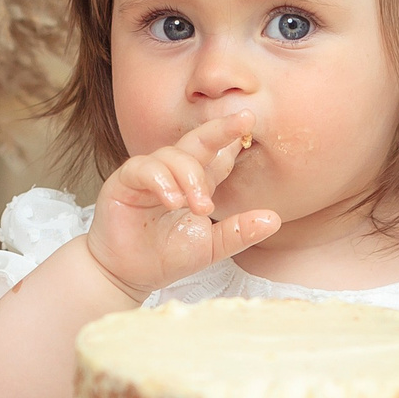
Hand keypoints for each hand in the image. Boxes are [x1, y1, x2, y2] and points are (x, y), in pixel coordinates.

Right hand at [86, 112, 280, 298]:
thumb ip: (238, 232)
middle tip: (243, 121)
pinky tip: (173, 202)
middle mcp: (174, 172)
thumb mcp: (211, 247)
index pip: (219, 156)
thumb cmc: (167, 258)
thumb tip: (274, 219)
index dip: (234, 140)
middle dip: (221, 129)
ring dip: (190, 177)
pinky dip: (161, 181)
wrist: (128, 276)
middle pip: (199, 141)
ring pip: (173, 156)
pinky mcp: (124, 181)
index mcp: (197, 183)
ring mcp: (149, 174)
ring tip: (200, 206)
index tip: (252, 123)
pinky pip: (144, 168)